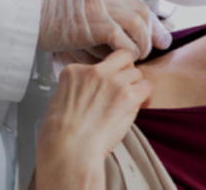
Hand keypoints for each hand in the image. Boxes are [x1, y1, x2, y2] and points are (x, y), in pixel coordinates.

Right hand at [35, 50, 151, 189]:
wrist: (69, 147)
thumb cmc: (60, 134)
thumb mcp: (59, 101)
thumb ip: (76, 90)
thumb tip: (87, 95)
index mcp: (74, 71)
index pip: (97, 65)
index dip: (104, 77)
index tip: (105, 90)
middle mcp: (94, 71)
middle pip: (121, 58)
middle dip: (125, 70)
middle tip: (125, 86)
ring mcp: (112, 81)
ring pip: (136, 72)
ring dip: (135, 86)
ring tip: (132, 101)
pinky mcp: (128, 95)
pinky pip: (147, 86)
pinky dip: (146, 96)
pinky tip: (141, 105)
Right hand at [38, 0, 168, 61]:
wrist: (27, 18)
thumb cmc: (52, 9)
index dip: (150, 17)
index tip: (158, 31)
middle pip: (140, 10)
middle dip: (151, 32)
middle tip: (154, 46)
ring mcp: (99, 4)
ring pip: (136, 25)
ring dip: (140, 44)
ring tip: (138, 55)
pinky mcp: (95, 24)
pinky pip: (122, 40)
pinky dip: (127, 51)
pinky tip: (125, 58)